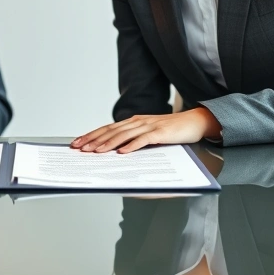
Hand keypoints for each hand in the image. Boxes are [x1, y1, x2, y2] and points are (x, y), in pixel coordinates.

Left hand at [70, 108, 221, 153]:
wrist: (195, 122)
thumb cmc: (172, 130)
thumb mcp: (149, 134)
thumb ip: (133, 140)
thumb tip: (115, 153)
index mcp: (133, 122)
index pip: (107, 128)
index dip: (91, 135)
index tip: (78, 143)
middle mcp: (138, 122)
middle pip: (111, 131)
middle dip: (94, 140)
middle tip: (80, 149)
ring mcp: (149, 126)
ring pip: (124, 135)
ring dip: (108, 144)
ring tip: (96, 152)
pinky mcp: (161, 132)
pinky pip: (144, 140)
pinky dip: (132, 146)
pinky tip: (123, 153)